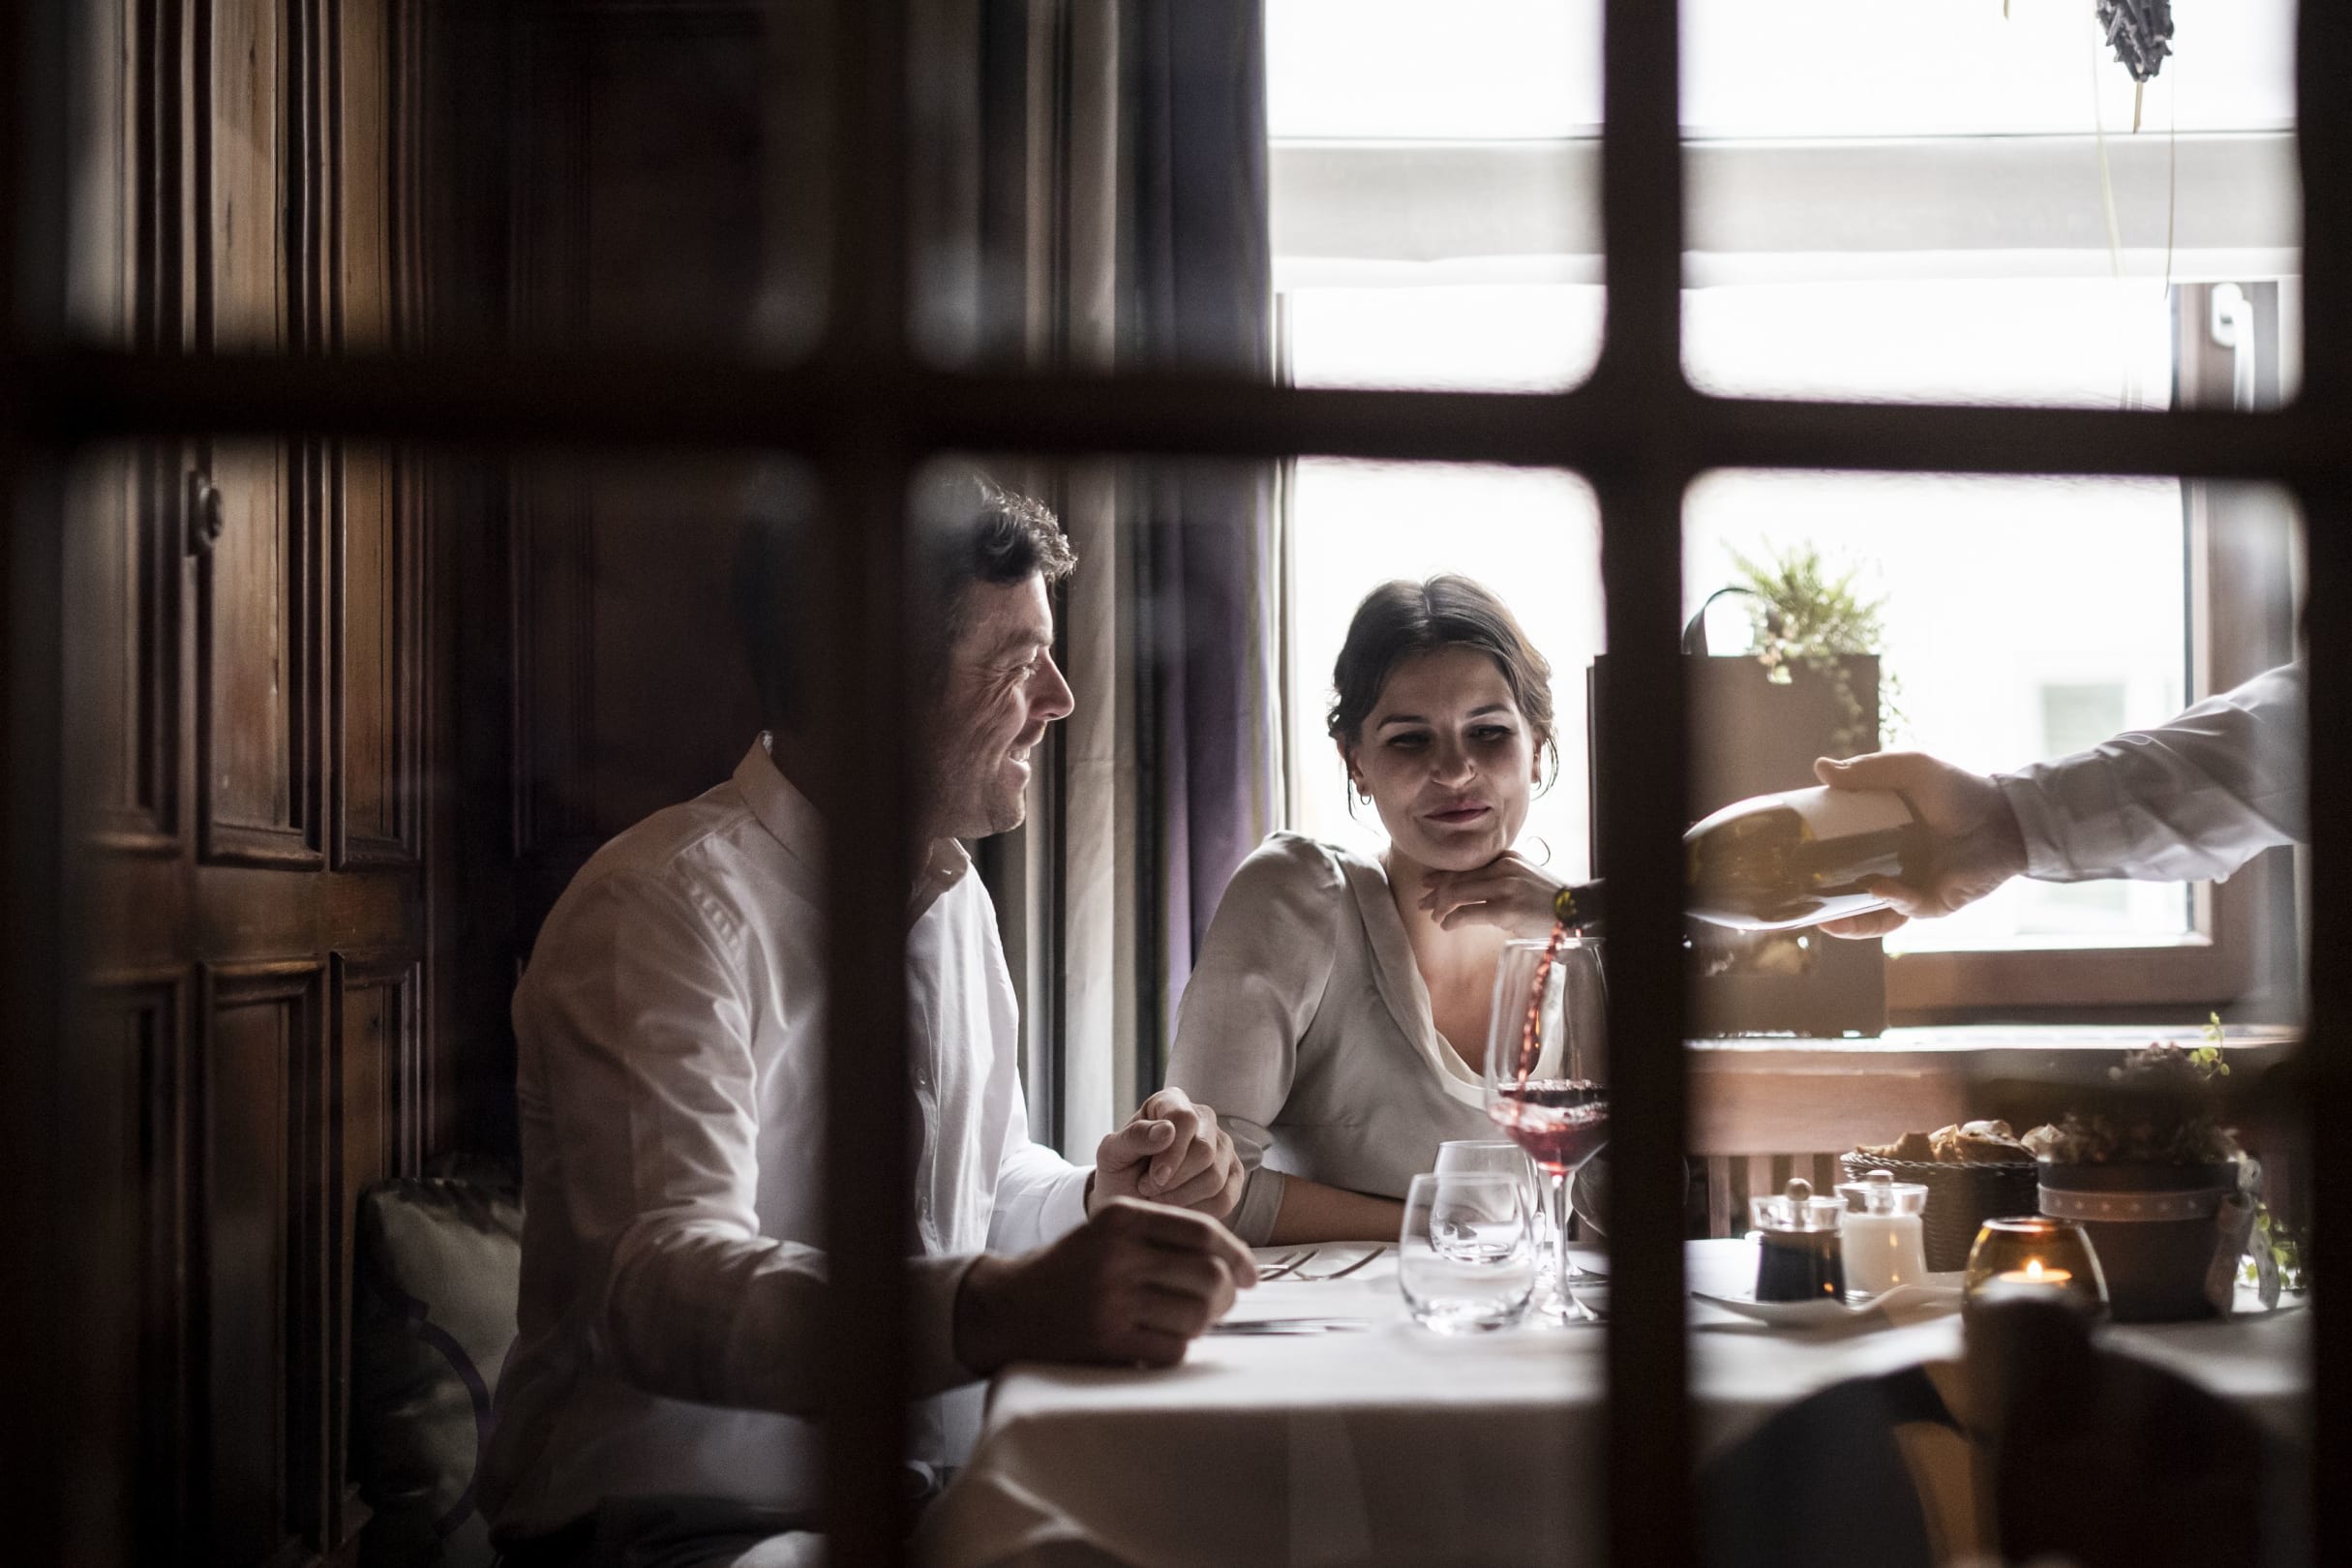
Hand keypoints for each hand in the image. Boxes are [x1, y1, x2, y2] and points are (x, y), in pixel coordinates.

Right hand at [953, 1197, 1256, 1371]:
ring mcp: (1112, 1300)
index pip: (1202, 1232)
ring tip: (1189, 1322)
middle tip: (1221, 1304)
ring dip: (1204, 1324)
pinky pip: (1173, 1349)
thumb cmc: (1071, 1268)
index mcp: (1121, 1217)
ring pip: (1197, 1315)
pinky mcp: (1108, 1341)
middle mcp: (1117, 1254)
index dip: (1237, 1255)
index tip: (1250, 1274)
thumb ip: (1162, 1233)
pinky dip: (1178, 1348)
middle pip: (1208, 1276)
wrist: (1009, 1308)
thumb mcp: (1107, 1229)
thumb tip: (1234, 1260)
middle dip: (1226, 1294)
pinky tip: (1162, 1341)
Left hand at [1090, 1088, 1243, 1218]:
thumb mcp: (1111, 1153)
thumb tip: (1167, 1131)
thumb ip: (1134, 1137)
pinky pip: (1225, 1199)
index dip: (1171, 1153)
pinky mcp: (1233, 1176)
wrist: (1130, 1198)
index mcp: (1172, 1102)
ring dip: (1182, 1198)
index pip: (1185, 1120)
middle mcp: (1203, 1118)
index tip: (1152, 1179)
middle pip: (1204, 1151)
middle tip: (1148, 1190)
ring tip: (1159, 1198)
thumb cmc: (1120, 1171)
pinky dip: (1197, 1211)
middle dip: (1173, 1180)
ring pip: (1215, 1177)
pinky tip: (1178, 1208)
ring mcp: (1223, 1147)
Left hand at [1416, 851, 1560, 937]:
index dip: (1444, 874)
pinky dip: (1453, 919)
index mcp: (1506, 857)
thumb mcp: (1523, 877)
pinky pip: (1468, 912)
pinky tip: (1446, 925)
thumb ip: (1499, 877)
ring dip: (1441, 906)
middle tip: (1422, 901)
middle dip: (1436, 891)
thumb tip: (1470, 891)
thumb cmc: (1546, 899)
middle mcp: (1503, 868)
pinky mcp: (1504, 909)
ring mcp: (1504, 887)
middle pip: (1458, 877)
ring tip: (1433, 915)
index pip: (1466, 864)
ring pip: (1458, 893)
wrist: (1573, 910)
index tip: (1428, 881)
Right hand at [1812, 751, 2028, 936]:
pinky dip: (1890, 900)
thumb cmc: (1959, 790)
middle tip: (1797, 900)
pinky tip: (1876, 888)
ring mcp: (1912, 888)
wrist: (2004, 817)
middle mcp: (1893, 867)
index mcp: (1882, 837)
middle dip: (1825, 903)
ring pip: (1872, 914)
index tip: (1792, 852)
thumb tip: (1820, 770)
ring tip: (1825, 921)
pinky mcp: (1934, 904)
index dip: (1817, 854)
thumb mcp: (1910, 770)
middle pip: (1850, 891)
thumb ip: (1868, 770)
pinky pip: (1905, 909)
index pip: (1841, 850)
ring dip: (1850, 921)